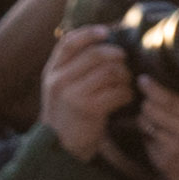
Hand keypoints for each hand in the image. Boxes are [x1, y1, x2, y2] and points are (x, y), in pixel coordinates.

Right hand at [38, 19, 135, 169]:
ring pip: (109, 72)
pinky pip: (117, 91)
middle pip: (95, 55)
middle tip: (124, 60)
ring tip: (125, 82)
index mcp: (52, 72)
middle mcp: (60, 81)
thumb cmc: (67, 114)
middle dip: (116, 55)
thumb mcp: (60, 88)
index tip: (106, 31)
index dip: (89, 33)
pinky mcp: (90, 109)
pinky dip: (126, 93)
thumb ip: (72, 67)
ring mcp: (74, 95)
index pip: (68, 42)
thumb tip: (100, 38)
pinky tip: (125, 97)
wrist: (60, 148)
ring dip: (124, 76)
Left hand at [133, 75, 178, 179]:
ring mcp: (173, 153)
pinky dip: (152, 139)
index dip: (153, 88)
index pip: (170, 100)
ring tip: (156, 118)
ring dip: (148, 120)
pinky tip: (162, 138)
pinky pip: (150, 146)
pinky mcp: (166, 168)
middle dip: (148, 102)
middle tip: (150, 99)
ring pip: (148, 128)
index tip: (144, 80)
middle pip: (152, 112)